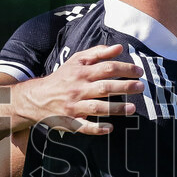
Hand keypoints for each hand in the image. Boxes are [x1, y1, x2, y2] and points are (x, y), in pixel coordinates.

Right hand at [13, 44, 143, 133]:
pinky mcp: (70, 121)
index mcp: (81, 73)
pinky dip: (97, 128)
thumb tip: (120, 48)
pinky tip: (110, 128)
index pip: (106, 68)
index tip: (139, 71)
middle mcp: (78, 89)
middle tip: (140, 87)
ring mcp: (74, 106)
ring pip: (97, 107)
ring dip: (115, 108)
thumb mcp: (77, 61)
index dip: (125, 68)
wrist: (36, 97)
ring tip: (133, 108)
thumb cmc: (62, 78)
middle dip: (124, 87)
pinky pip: (84, 126)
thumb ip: (98, 53)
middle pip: (104, 87)